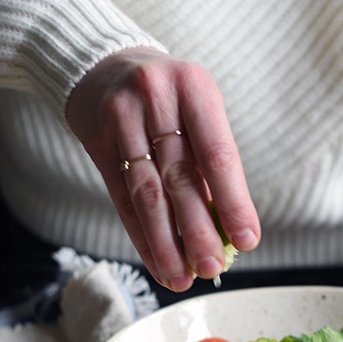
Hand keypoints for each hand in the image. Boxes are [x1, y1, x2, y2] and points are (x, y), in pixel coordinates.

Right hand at [66, 47, 260, 290]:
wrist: (103, 64)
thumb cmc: (169, 97)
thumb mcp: (198, 109)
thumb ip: (211, 162)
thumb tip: (229, 229)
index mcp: (195, 88)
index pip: (217, 155)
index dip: (233, 202)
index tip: (247, 241)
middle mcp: (156, 99)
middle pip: (179, 177)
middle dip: (197, 230)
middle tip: (211, 268)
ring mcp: (120, 118)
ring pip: (146, 193)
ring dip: (166, 243)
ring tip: (182, 277)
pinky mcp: (95, 140)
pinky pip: (121, 199)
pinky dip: (142, 237)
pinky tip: (158, 263)